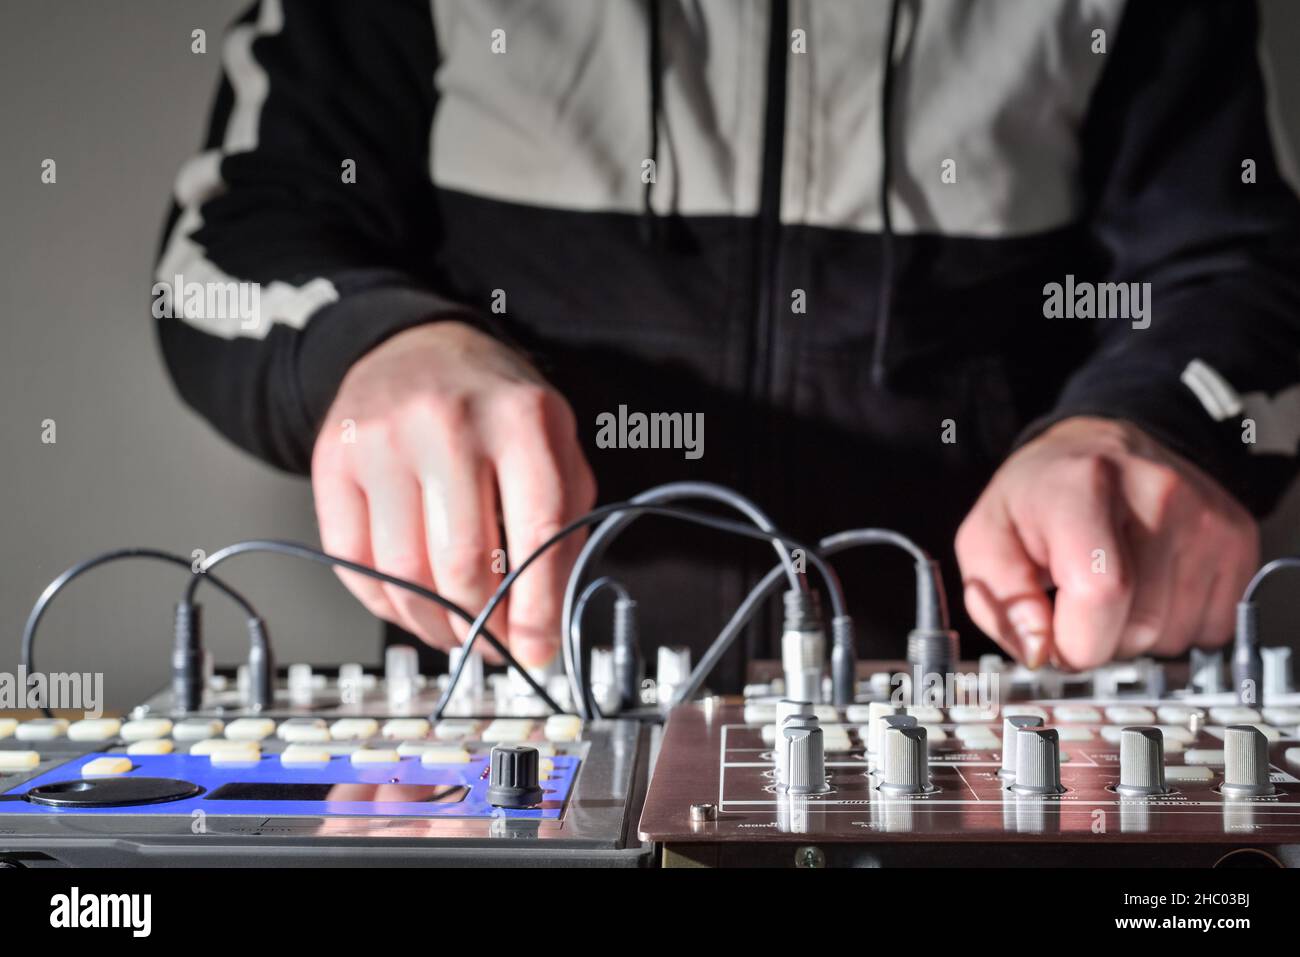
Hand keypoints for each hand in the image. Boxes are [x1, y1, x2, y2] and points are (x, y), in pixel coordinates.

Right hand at [311, 321, 596, 666]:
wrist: (416, 348)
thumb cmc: (493, 406)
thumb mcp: (555, 445)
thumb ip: (564, 525)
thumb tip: (547, 619)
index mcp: (521, 419)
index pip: (537, 533)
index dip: (536, 608)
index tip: (536, 649)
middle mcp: (448, 424)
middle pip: (464, 564)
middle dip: (483, 627)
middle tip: (494, 645)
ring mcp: (383, 441)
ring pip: (405, 575)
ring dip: (434, 626)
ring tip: (455, 631)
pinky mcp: (334, 461)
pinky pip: (354, 563)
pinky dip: (386, 604)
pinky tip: (412, 605)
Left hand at [955, 416, 1257, 669]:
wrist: (1099, 447)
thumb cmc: (1038, 498)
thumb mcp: (986, 540)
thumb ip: (999, 602)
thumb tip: (1041, 652)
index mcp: (1080, 488)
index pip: (1099, 593)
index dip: (1072, 641)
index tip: (1052, 636)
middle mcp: (1156, 494)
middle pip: (1138, 627)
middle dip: (1097, 638)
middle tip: (1075, 599)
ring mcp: (1205, 516)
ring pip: (1173, 635)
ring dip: (1135, 632)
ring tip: (1112, 584)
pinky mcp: (1236, 538)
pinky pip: (1209, 628)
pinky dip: (1173, 624)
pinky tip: (1149, 585)